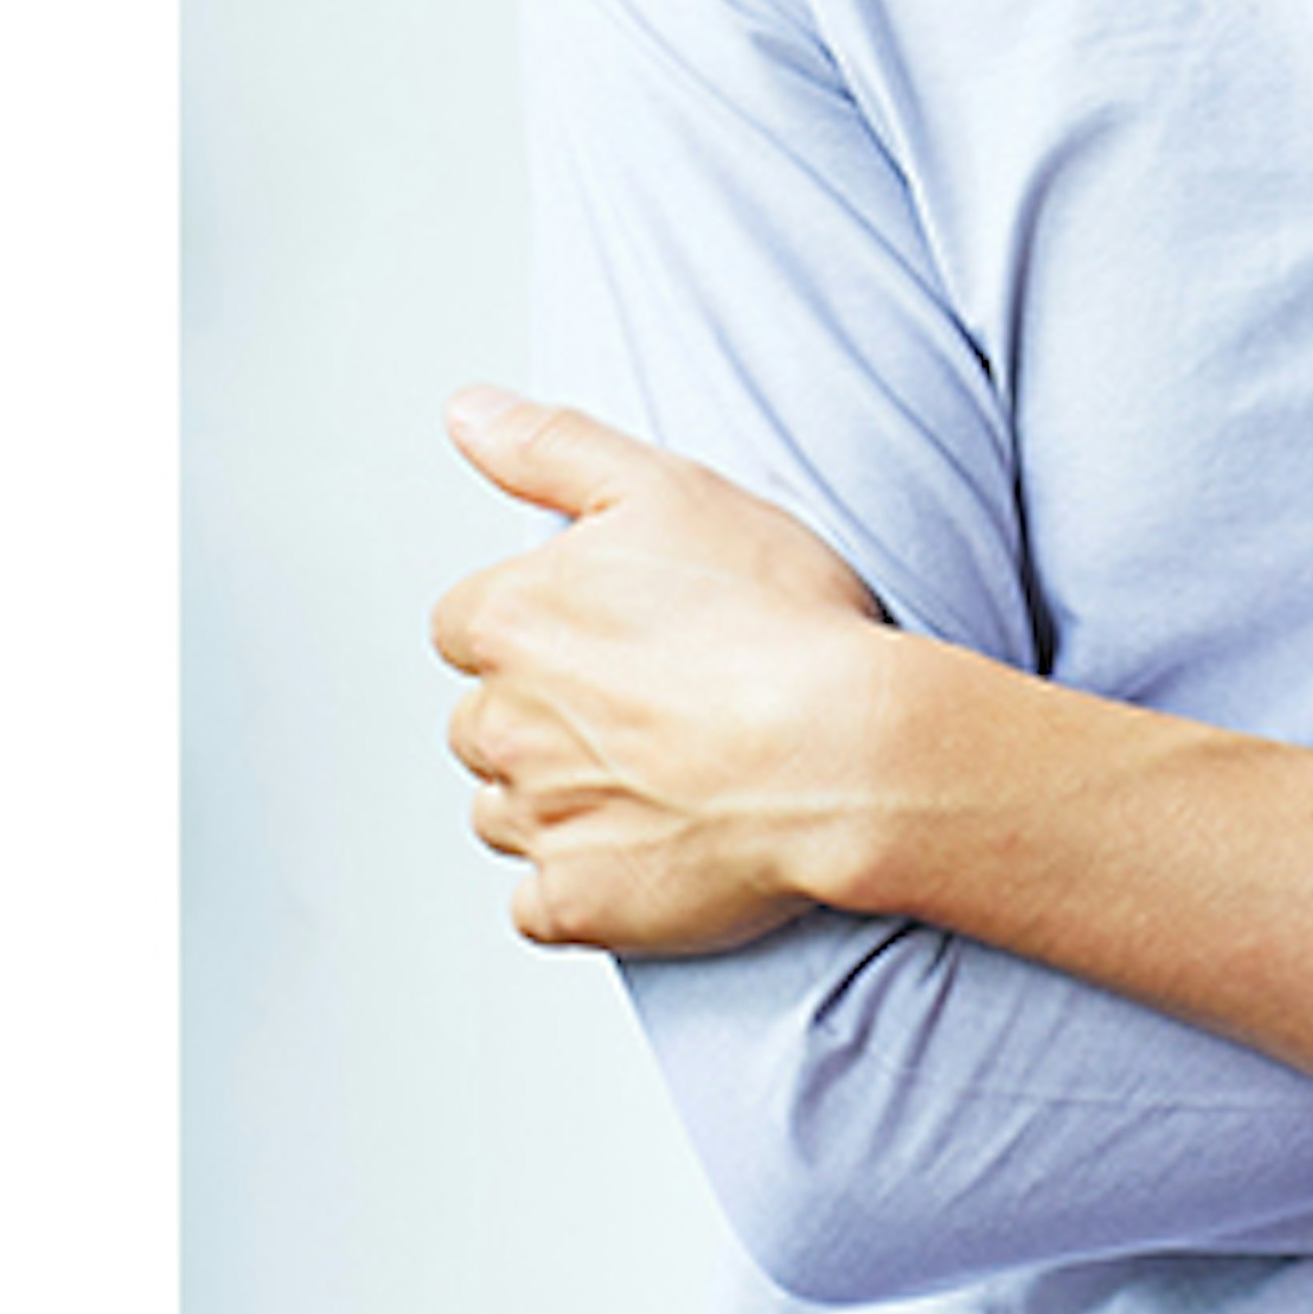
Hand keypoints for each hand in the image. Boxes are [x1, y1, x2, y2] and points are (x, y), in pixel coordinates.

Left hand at [431, 387, 893, 956]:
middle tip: (656, 696)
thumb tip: (466, 410)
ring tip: (668, 766)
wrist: (846, 747)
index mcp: (508, 619)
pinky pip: (544, 900)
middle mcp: (500, 723)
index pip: (468, 622)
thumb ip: (550, 446)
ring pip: (509, 808)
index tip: (616, 628)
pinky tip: (658, 838)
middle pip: (487, 718)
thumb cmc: (775, 615)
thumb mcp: (667, 485)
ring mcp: (536, 820)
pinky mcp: (573, 903)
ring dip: (563, 793)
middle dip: (548, 711)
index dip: (544, 622)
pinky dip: (586, 879)